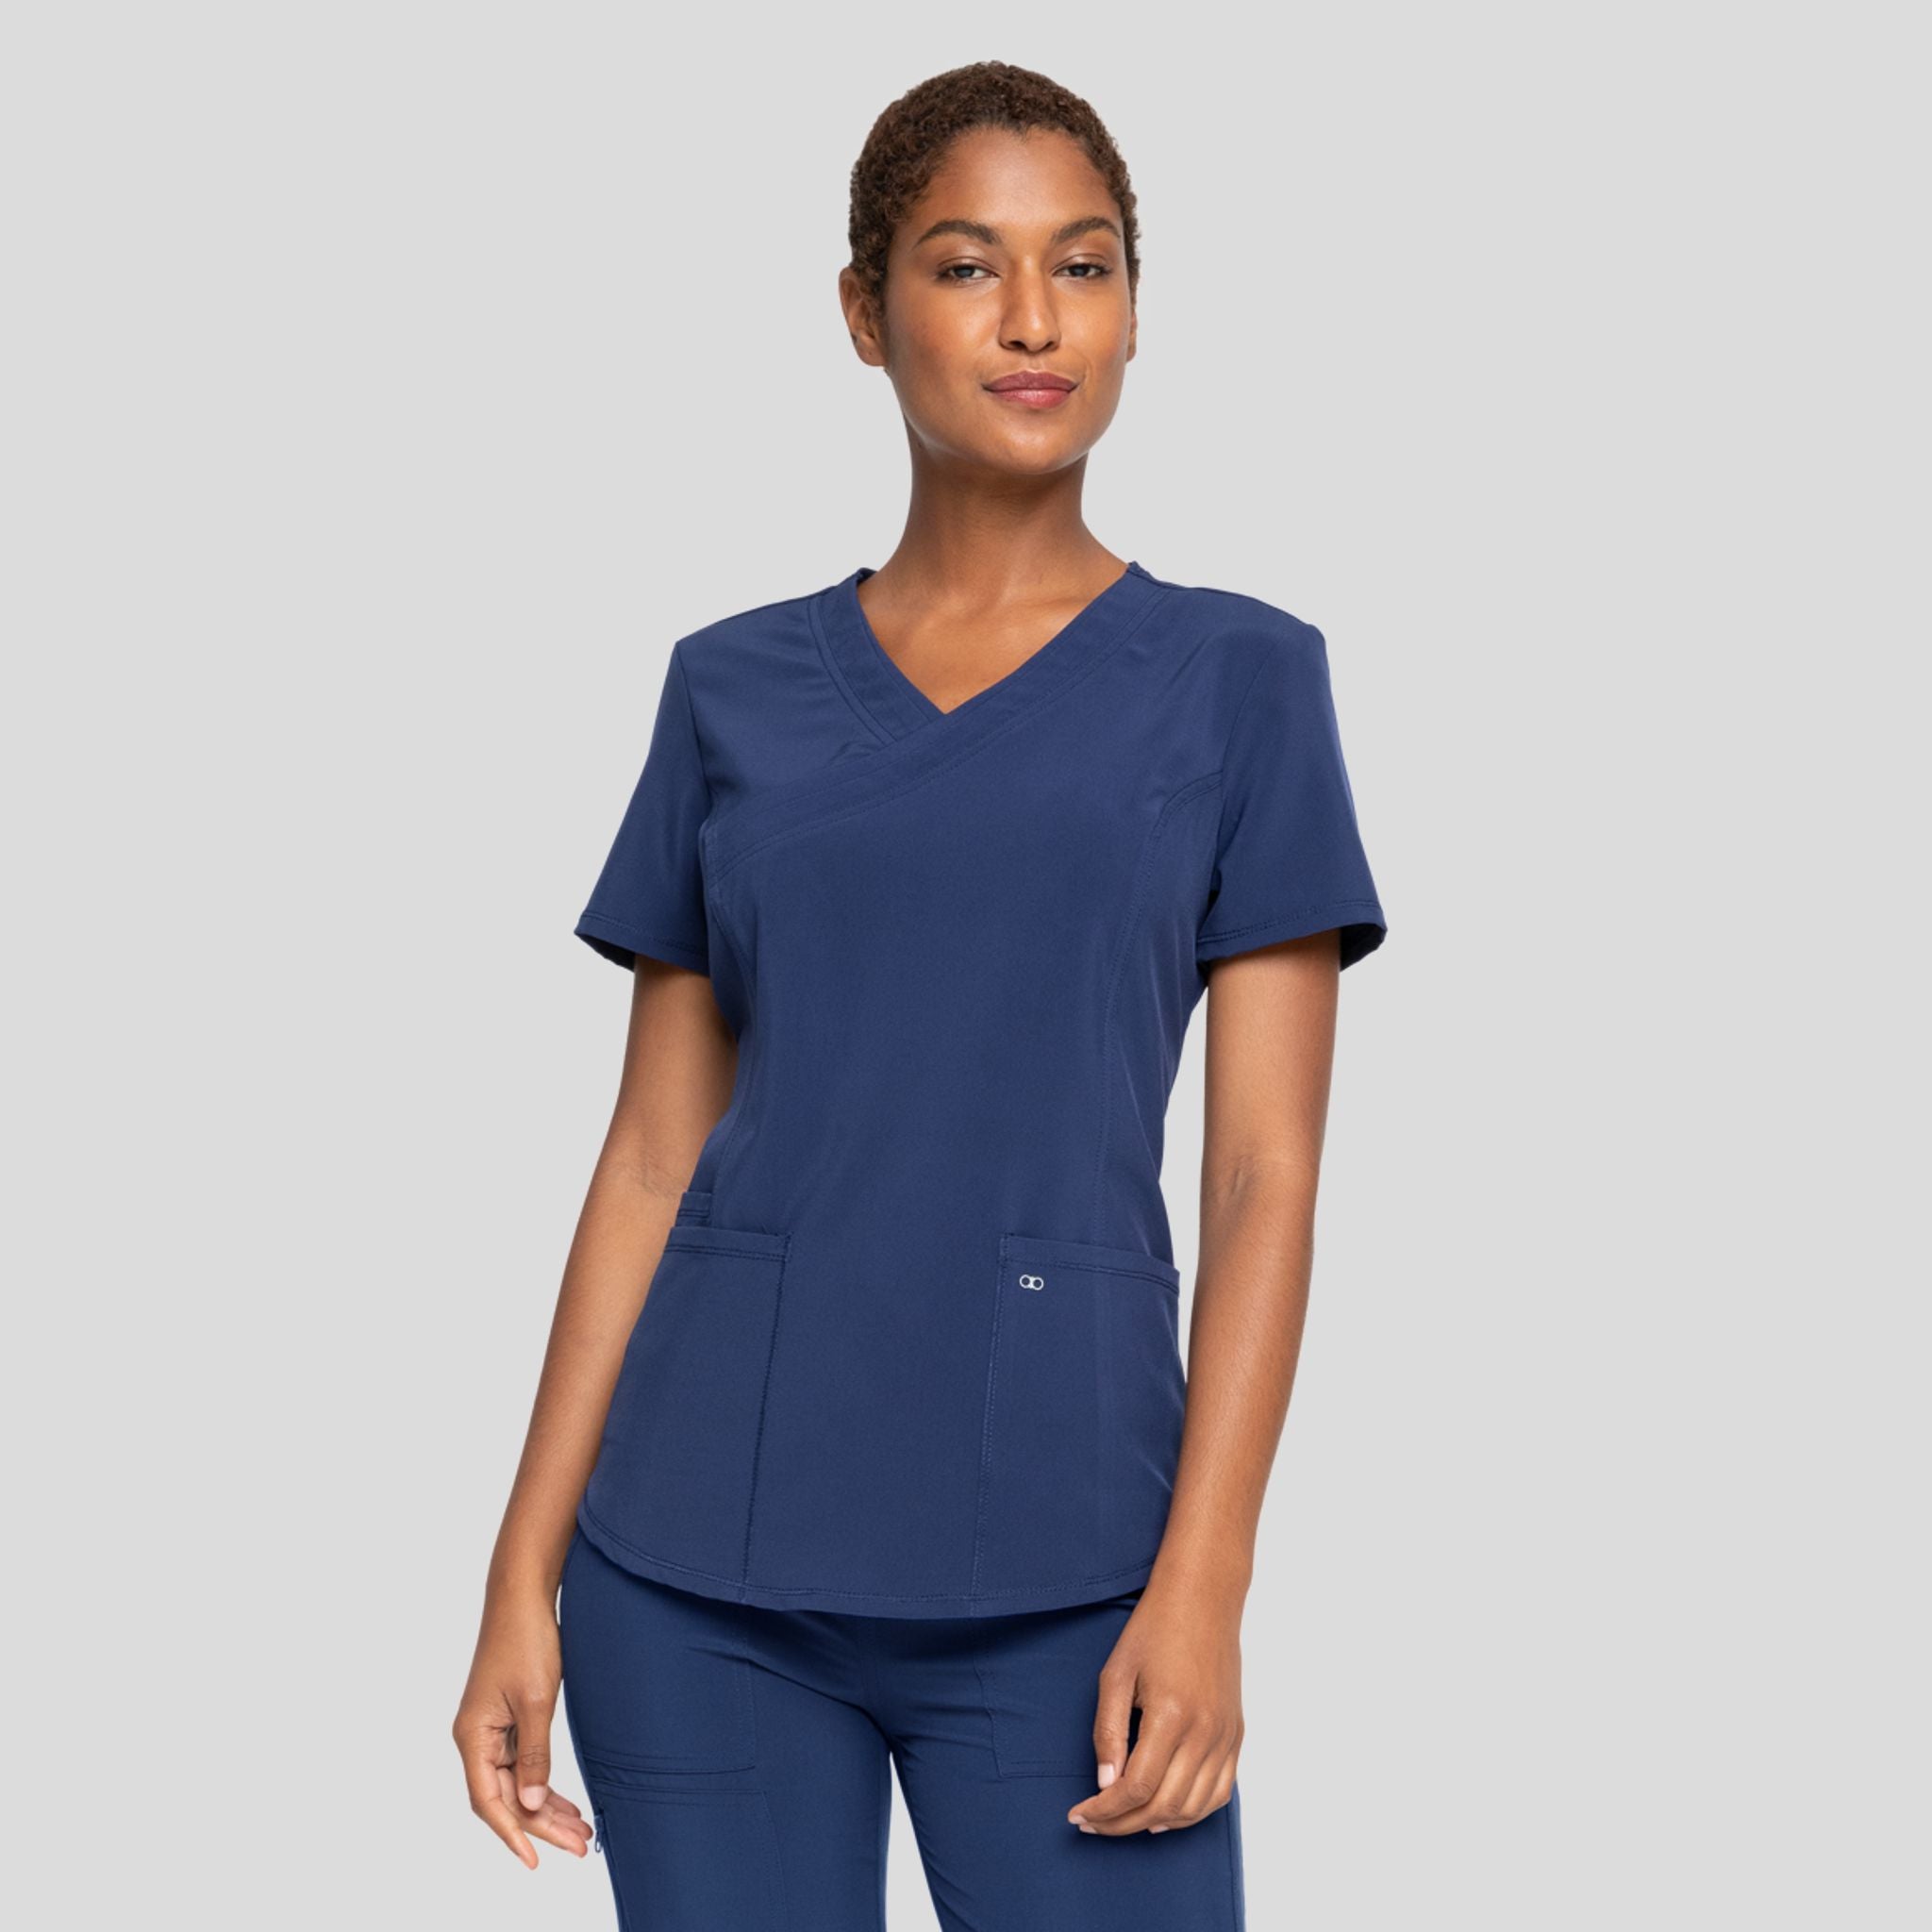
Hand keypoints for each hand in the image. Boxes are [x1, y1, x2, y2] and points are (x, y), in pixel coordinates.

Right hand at [452, 1589, 592, 1867]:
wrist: (523, 1595)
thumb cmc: (526, 1640)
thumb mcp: (536, 1700)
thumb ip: (534, 1754)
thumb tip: (533, 1803)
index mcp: (473, 1736)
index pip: (489, 1801)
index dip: (513, 1834)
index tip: (536, 1861)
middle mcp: (476, 1738)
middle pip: (506, 1797)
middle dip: (542, 1826)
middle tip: (580, 1847)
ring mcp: (491, 1729)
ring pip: (517, 1783)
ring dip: (547, 1808)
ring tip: (581, 1832)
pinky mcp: (507, 1718)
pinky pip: (523, 1763)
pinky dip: (545, 1784)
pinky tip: (567, 1803)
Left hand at [1067, 1577, 1243, 1834]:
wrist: (1202, 1599)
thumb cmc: (1154, 1630)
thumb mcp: (1116, 1674)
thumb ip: (1108, 1732)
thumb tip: (1105, 1784)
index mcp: (1171, 1716)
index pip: (1136, 1788)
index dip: (1105, 1810)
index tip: (1079, 1814)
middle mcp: (1205, 1733)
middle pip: (1164, 1806)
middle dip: (1122, 1824)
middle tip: (1093, 1823)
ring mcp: (1225, 1737)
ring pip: (1193, 1808)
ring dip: (1155, 1824)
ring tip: (1122, 1821)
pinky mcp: (1235, 1735)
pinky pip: (1219, 1793)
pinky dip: (1191, 1813)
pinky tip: (1164, 1813)